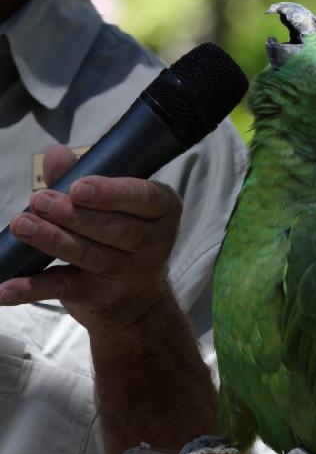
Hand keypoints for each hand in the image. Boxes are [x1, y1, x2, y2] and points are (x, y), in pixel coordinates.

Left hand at [0, 145, 181, 330]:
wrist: (136, 299)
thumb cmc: (121, 234)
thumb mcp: (112, 202)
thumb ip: (83, 176)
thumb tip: (57, 155)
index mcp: (161, 209)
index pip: (142, 198)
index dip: (111, 193)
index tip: (78, 187)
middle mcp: (153, 243)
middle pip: (115, 228)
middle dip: (74, 215)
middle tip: (39, 201)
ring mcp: (129, 273)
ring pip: (90, 255)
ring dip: (53, 240)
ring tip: (22, 225)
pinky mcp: (101, 296)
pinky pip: (64, 288)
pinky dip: (32, 288)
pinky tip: (6, 288)